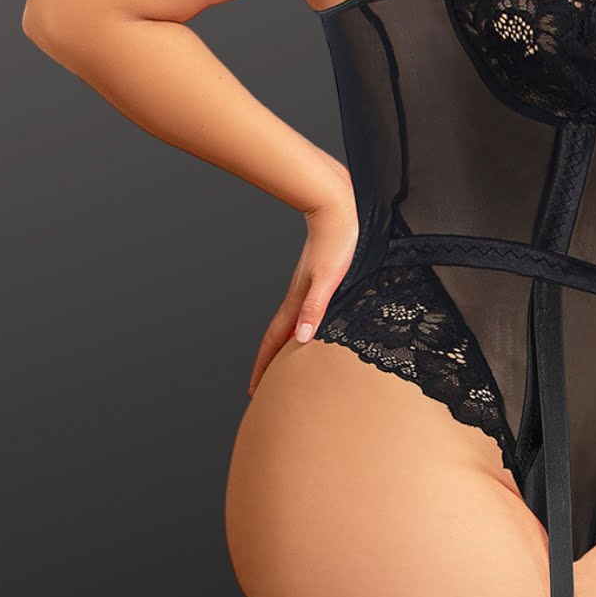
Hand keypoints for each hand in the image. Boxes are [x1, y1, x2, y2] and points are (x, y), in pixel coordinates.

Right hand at [247, 168, 357, 395]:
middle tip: (263, 387)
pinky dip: (300, 327)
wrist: (340, 206)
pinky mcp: (318, 277)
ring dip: (283, 347)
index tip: (255, 390)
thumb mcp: (331, 277)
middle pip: (278, 337)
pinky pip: (304, 312)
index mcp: (300, 300)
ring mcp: (307, 287)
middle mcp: (300, 296)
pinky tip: (309, 330)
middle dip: (269, 364)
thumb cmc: (340, 239)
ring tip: (282, 366)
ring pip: (290, 325)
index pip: (276, 341)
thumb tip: (302, 338)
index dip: (265, 367)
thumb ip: (316, 307)